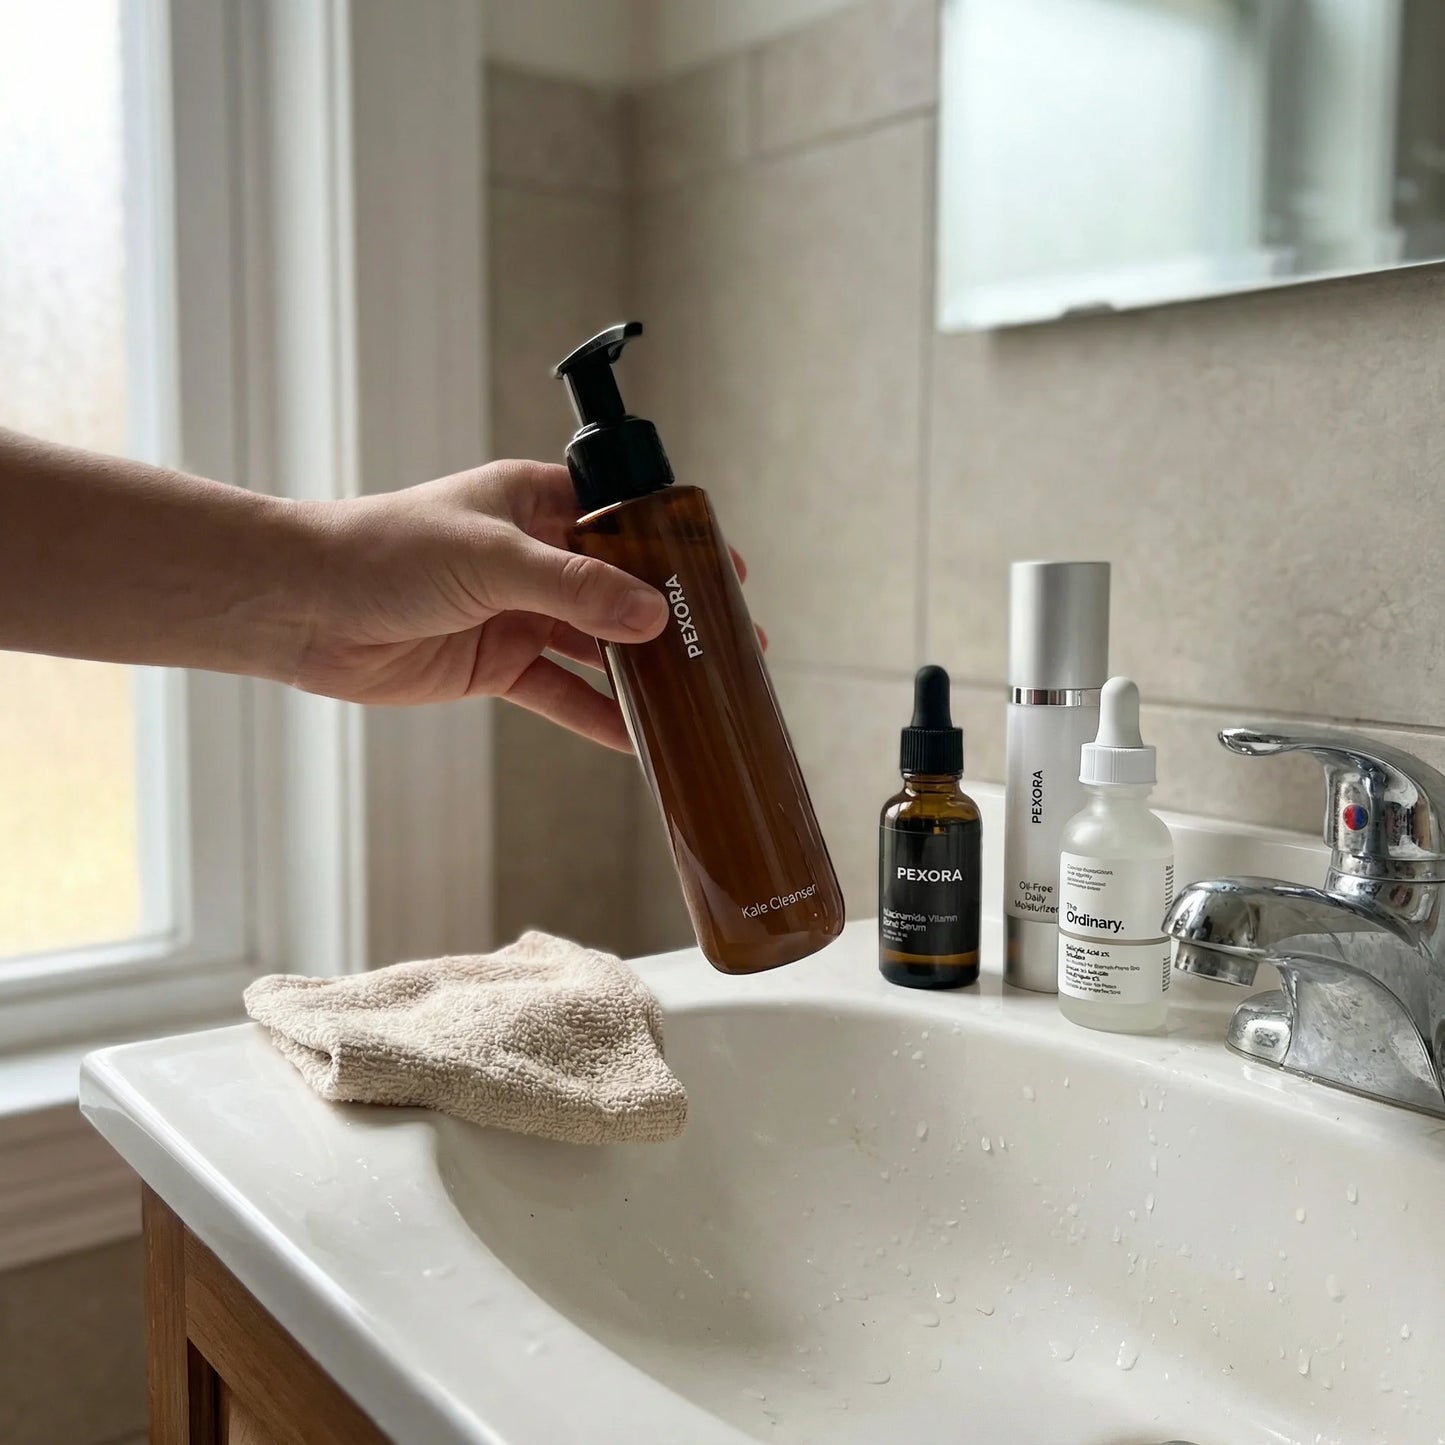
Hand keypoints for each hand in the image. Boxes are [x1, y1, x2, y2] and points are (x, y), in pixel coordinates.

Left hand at [296, 460, 746, 749]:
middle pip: (621, 586)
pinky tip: (638, 738)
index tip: (728, 575)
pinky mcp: (497, 665)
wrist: (303, 608)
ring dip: (643, 670)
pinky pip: (562, 692)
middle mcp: (534, 556)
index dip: (677, 545)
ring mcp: (518, 613)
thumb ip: (574, 587)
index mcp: (535, 503)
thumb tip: (652, 614)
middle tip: (731, 646)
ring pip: (598, 645)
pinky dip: (598, 714)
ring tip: (700, 696)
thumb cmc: (385, 552)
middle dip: (673, 616)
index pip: (625, 517)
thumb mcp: (492, 558)